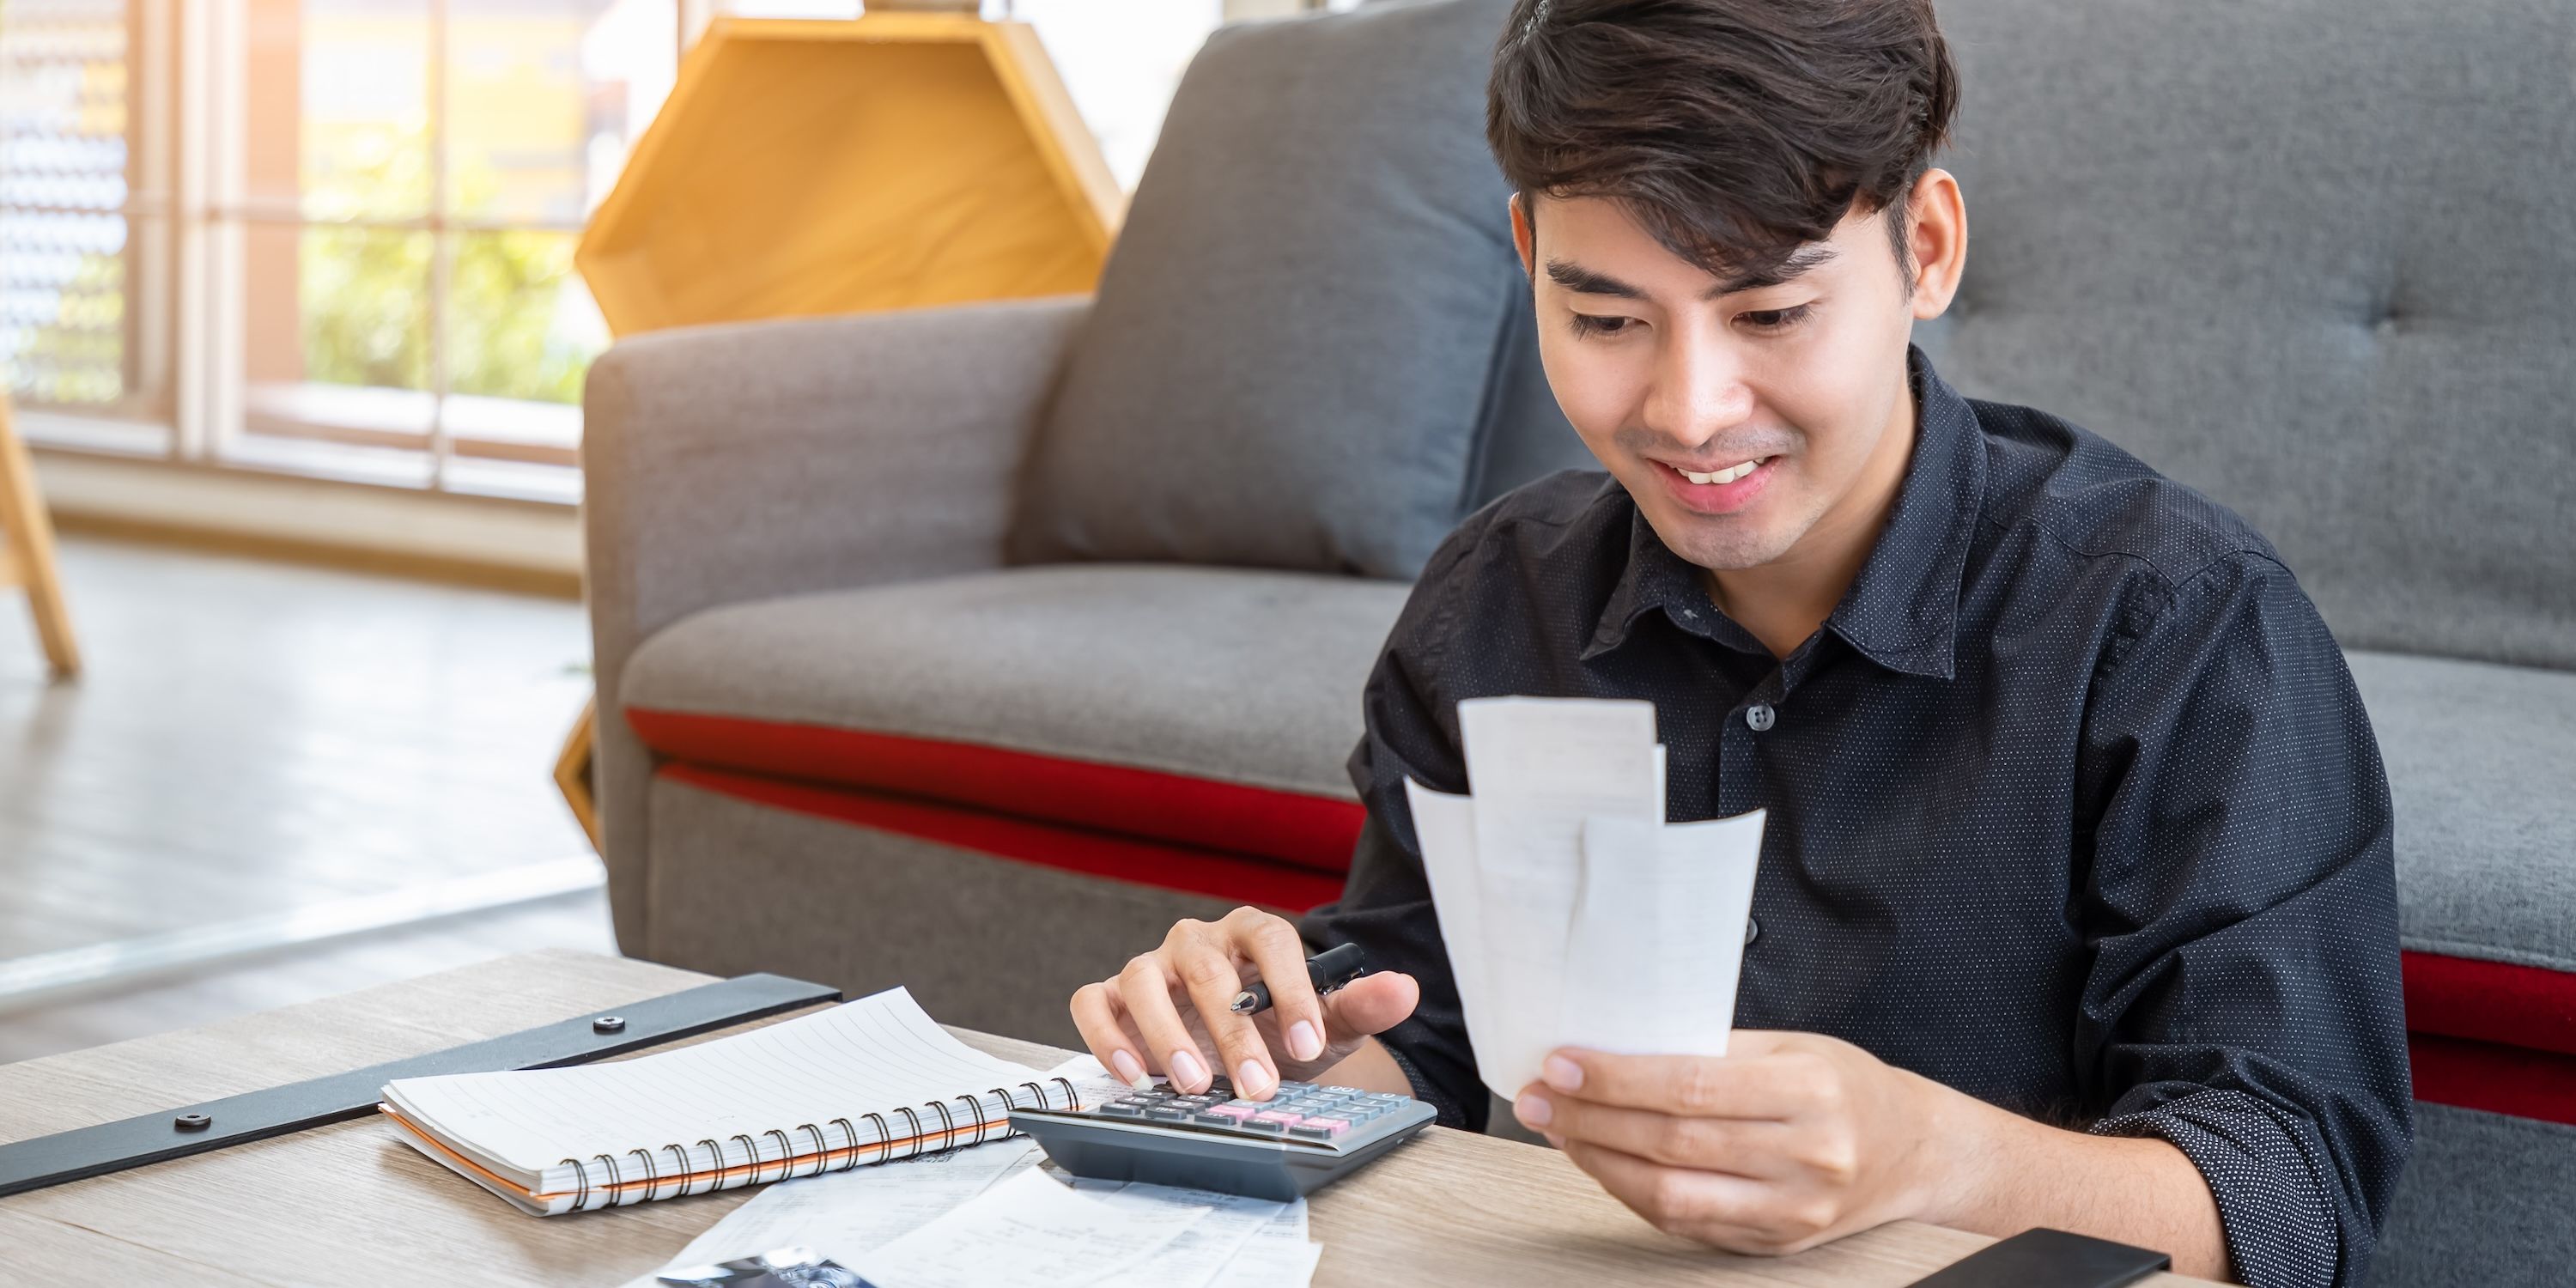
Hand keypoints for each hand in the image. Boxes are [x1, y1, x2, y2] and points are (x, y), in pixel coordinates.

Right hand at [1070, 907, 1419, 1100]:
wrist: (1242, 1051)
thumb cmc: (1281, 1029)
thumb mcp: (1327, 1024)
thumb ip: (1362, 1004)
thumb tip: (1404, 989)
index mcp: (1254, 933)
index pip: (1272, 941)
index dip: (1290, 989)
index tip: (1310, 1043)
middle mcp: (1198, 941)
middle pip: (1209, 970)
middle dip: (1234, 1033)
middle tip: (1257, 1086)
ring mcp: (1152, 966)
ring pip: (1143, 979)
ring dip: (1166, 1032)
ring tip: (1192, 1084)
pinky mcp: (1114, 996)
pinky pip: (1093, 1002)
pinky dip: (1106, 1035)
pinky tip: (1134, 1076)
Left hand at [1512, 1032, 1945, 1254]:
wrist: (1913, 1152)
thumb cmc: (1847, 1087)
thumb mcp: (1793, 1046)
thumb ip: (1713, 1048)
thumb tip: (1619, 1044)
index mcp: (1810, 1093)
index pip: (1691, 1087)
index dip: (1617, 1079)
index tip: (1564, 1063)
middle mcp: (1805, 1158)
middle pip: (1671, 1143)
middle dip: (1590, 1118)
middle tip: (1540, 1096)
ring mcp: (1790, 1211)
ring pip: (1670, 1195)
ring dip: (1599, 1161)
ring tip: (1560, 1128)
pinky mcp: (1772, 1244)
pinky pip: (1684, 1223)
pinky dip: (1632, 1192)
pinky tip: (1602, 1161)